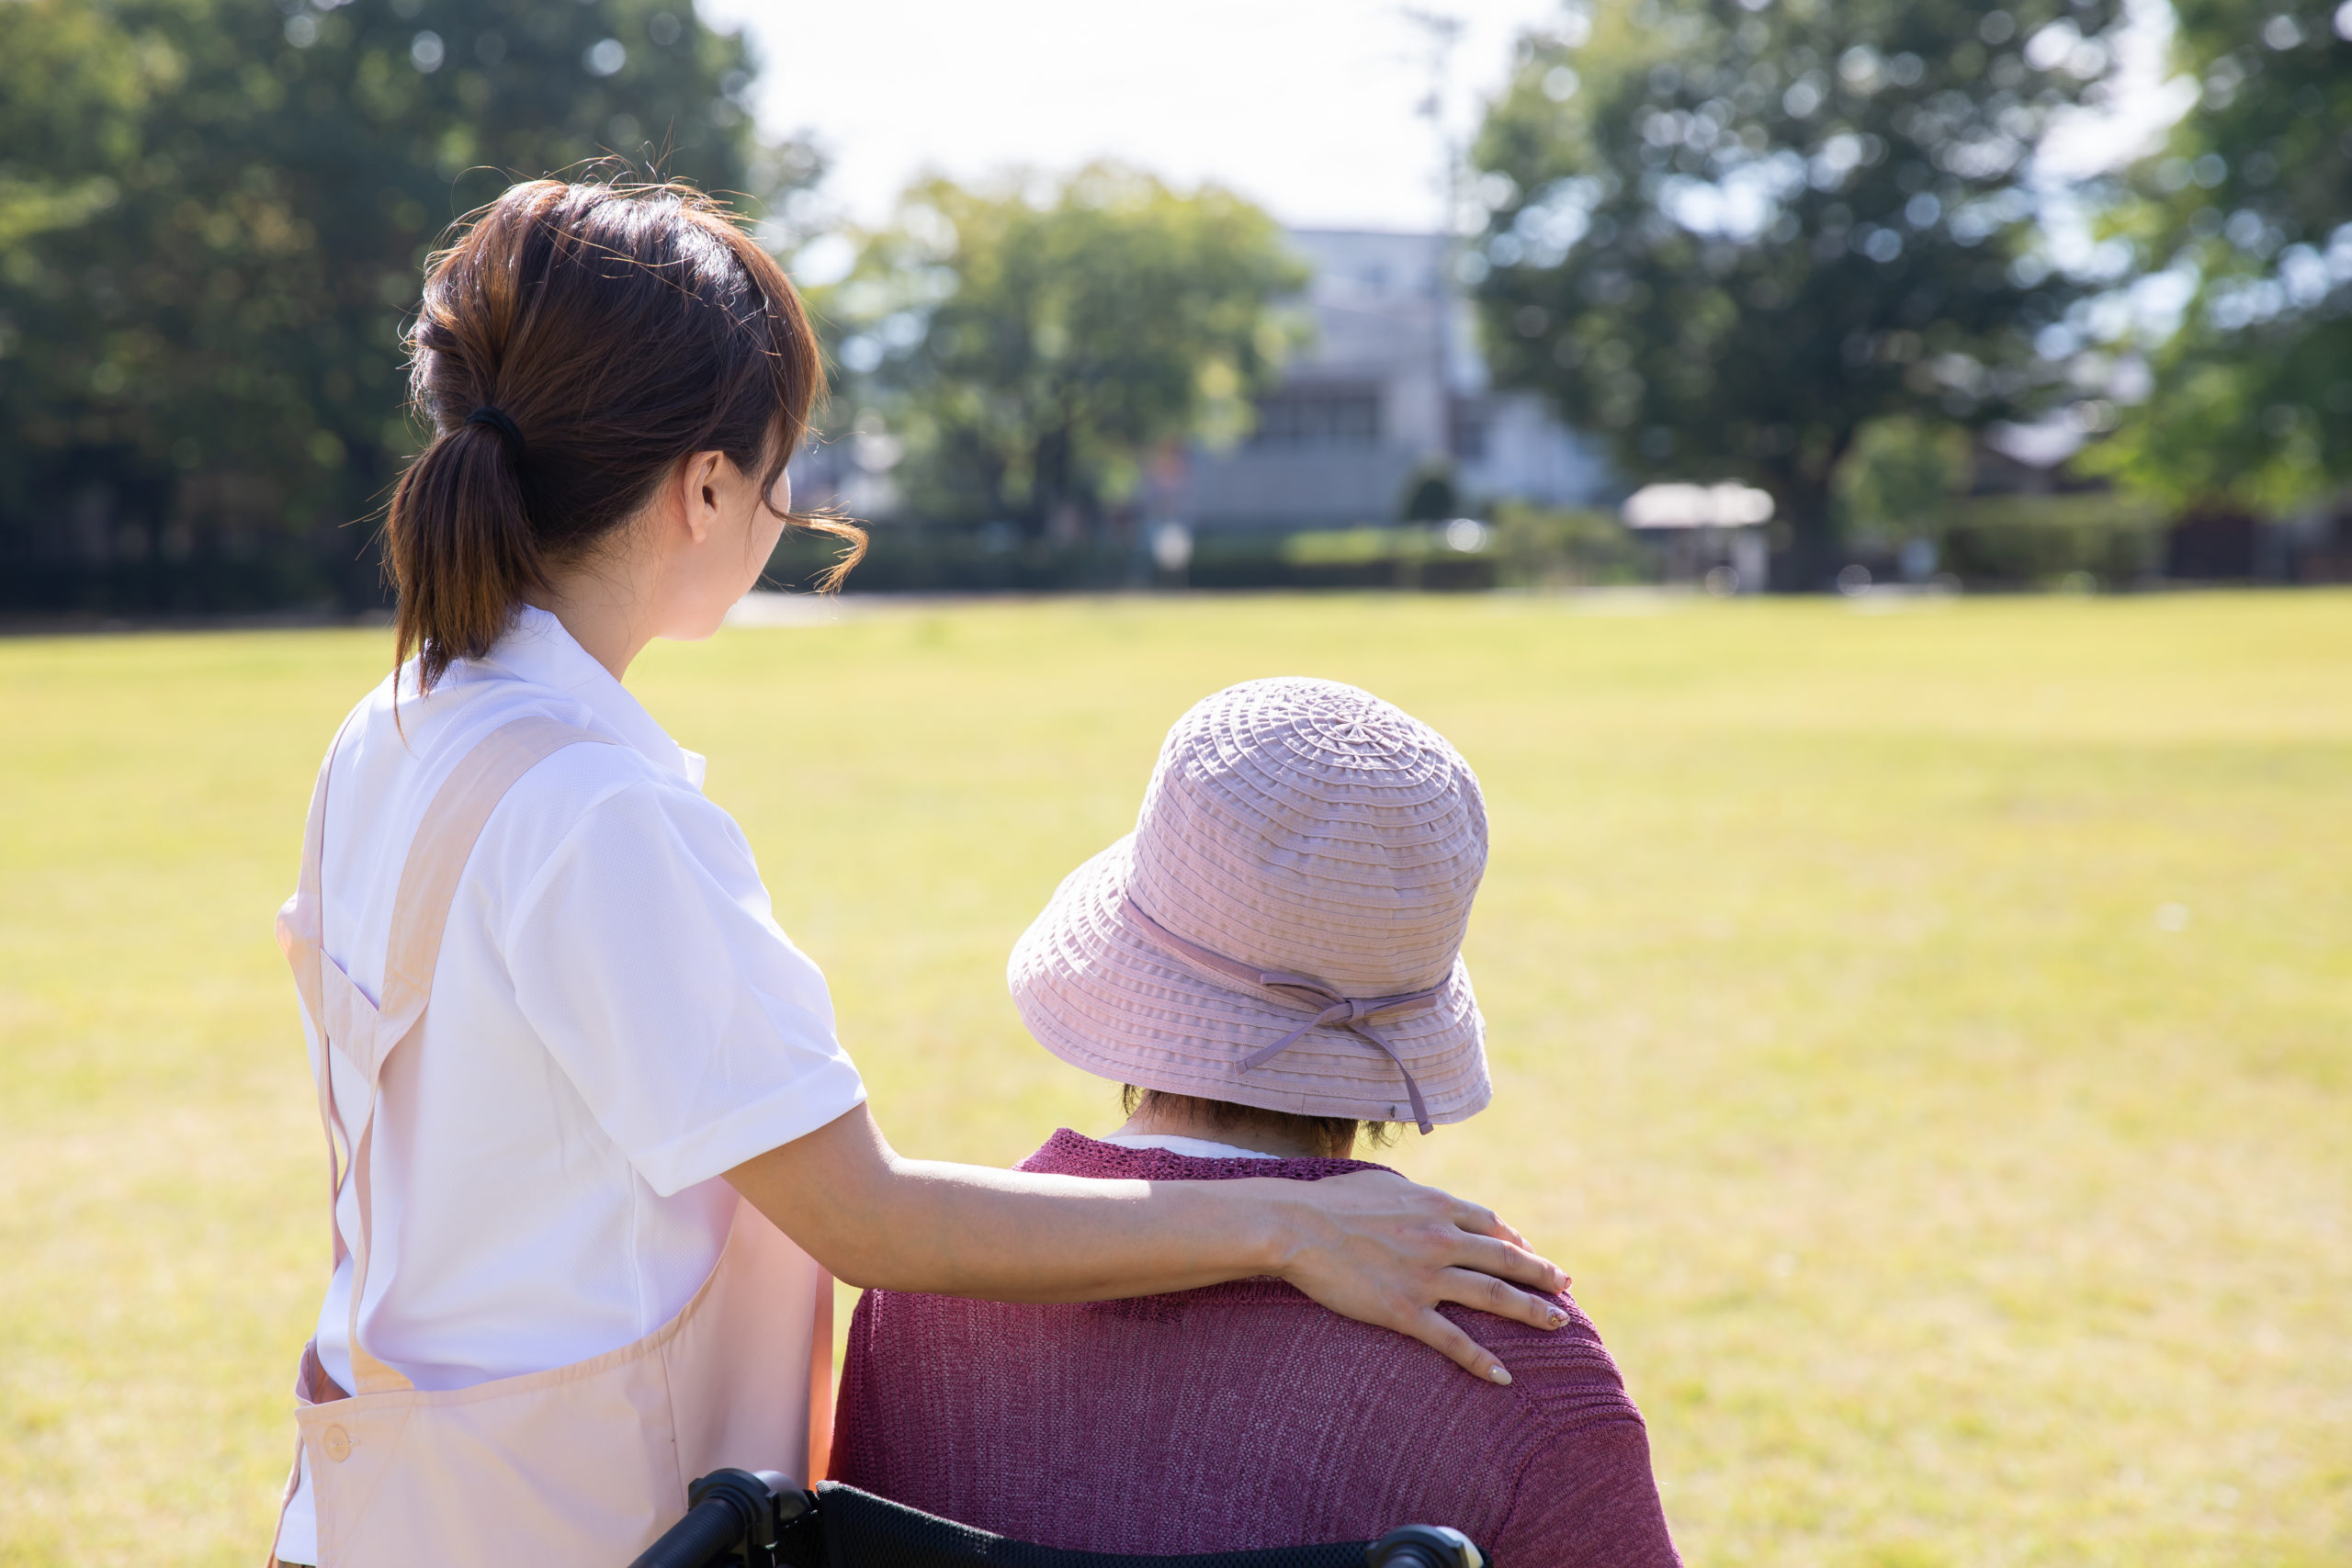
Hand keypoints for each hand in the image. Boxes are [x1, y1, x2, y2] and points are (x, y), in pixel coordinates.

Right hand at [1261, 1169, 1570, 1382]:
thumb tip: (1423, 1199)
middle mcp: (1442, 1239)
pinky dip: (1482, 1360)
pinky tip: (1503, 1376)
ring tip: (1558, 1324)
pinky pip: (1453, 1340)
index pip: (1492, 1226)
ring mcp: (1426, 1276)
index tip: (1533, 1256)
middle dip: (1542, 1275)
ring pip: (1494, 1296)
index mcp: (1437, 1206)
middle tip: (1566, 1288)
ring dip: (1532, 1312)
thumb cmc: (1330, 1201)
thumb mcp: (1383, 1184)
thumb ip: (1413, 1195)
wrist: (1295, 1226)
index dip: (1518, 1243)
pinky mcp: (1405, 1310)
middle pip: (1507, 1260)